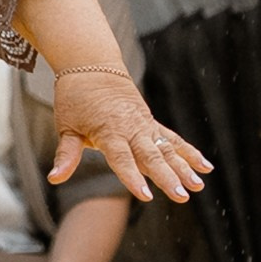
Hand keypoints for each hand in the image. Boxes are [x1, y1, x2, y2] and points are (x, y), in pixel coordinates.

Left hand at [48, 71, 210, 204]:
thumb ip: (66, 154)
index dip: (132, 177)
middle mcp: (131, 128)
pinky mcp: (152, 122)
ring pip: (167, 149)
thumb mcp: (65, 126)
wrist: (92, 65)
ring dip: (184, 167)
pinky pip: (173, 139)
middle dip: (168, 177)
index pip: (122, 158)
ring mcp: (145, 125)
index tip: (146, 195)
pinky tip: (206, 167)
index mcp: (108, 131)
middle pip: (151, 156)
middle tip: (182, 196)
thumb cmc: (75, 98)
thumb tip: (54, 178)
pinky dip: (189, 152)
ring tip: (199, 186)